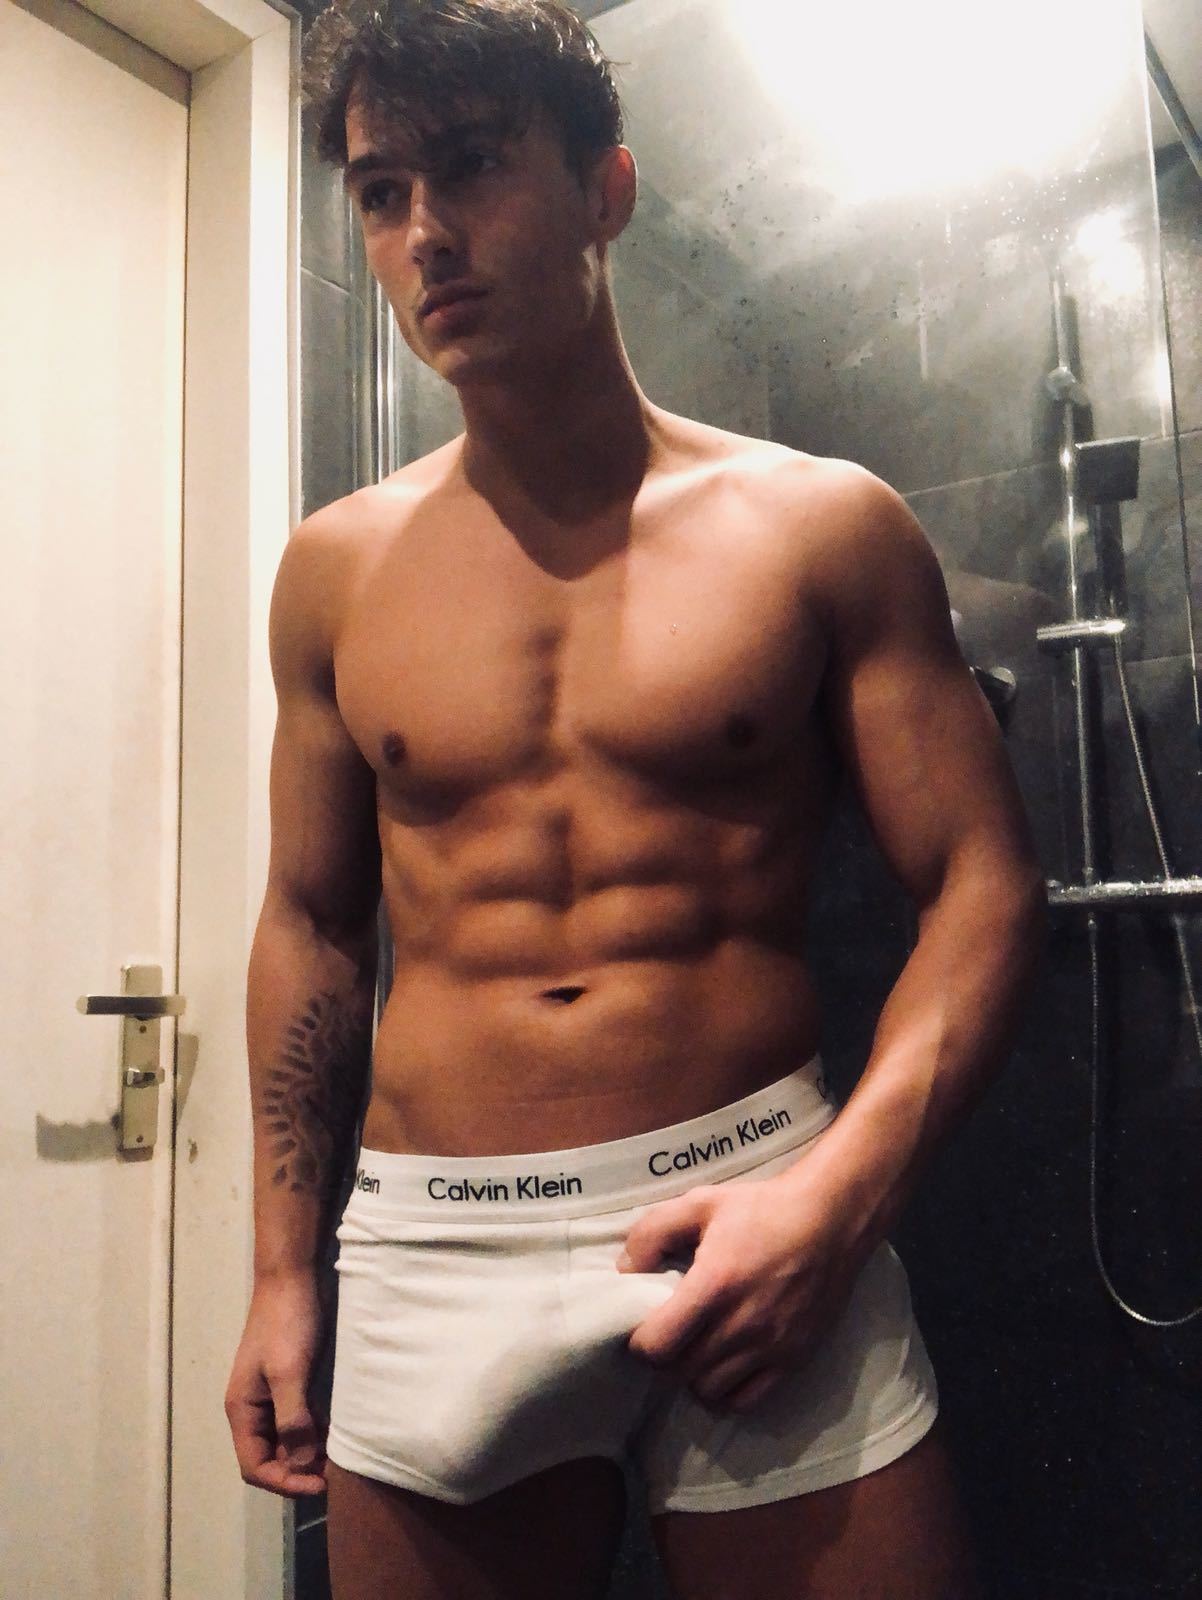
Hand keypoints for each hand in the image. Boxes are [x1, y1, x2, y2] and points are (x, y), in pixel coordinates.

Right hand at [224, 1272, 329, 1497]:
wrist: (293, 1277)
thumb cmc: (287, 1323)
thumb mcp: (289, 1372)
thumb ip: (293, 1420)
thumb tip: (301, 1465)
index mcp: (242, 1410)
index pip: (254, 1467)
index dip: (285, 1482)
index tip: (321, 1484)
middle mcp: (254, 1409)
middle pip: (271, 1458)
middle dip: (299, 1471)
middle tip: (336, 1474)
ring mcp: (273, 1395)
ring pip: (288, 1441)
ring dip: (310, 1454)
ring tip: (341, 1459)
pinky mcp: (292, 1382)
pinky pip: (301, 1420)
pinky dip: (316, 1432)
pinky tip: (339, 1433)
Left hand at [616, 1174, 867, 1414]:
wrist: (832, 1219)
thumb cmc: (762, 1208)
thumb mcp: (700, 1202)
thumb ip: (653, 1232)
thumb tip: (625, 1269)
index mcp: (715, 1284)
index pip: (658, 1345)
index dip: (639, 1342)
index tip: (643, 1326)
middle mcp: (742, 1323)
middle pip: (679, 1371)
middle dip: (664, 1358)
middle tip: (668, 1336)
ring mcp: (770, 1346)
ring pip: (710, 1391)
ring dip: (693, 1375)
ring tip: (695, 1350)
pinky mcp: (794, 1359)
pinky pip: (747, 1401)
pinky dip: (727, 1392)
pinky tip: (723, 1366)